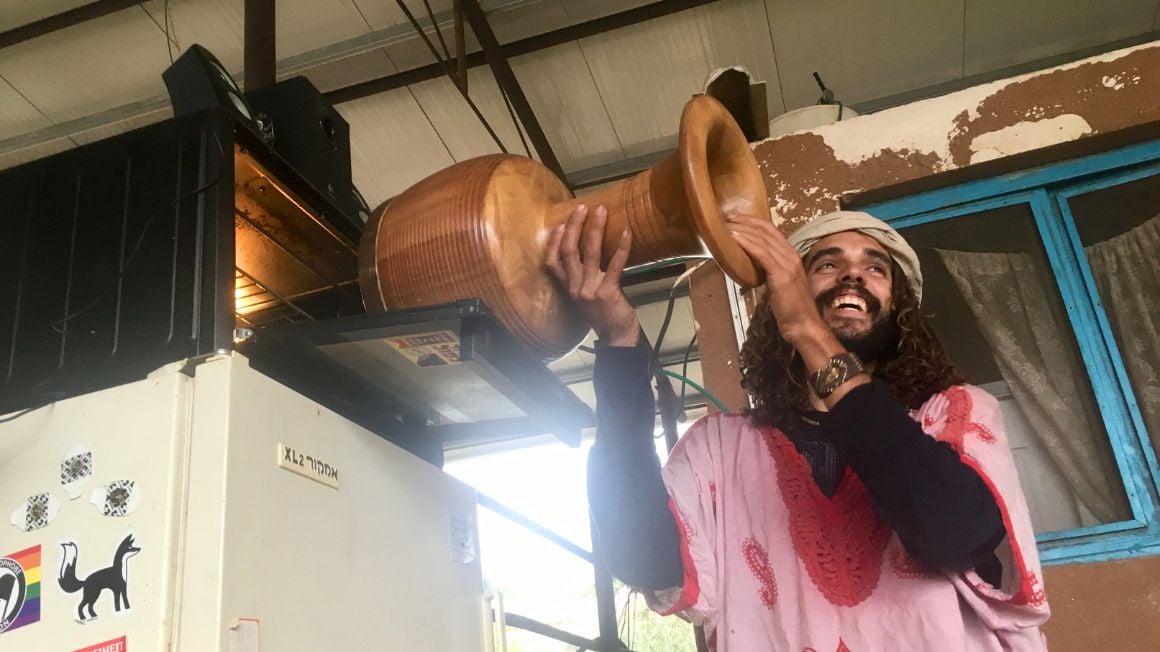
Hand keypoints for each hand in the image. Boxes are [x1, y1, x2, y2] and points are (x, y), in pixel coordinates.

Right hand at [545, 204, 639, 346]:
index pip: (552, 262)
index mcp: (569, 288)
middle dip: (574, 226)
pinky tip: (626, 233)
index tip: (559, 224)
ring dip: (595, 229)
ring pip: (589, 253)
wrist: (617, 338)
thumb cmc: (605, 315)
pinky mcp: (607, 292)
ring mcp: (589, 290)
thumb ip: (585, 276)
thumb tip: (594, 249)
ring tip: (601, 211)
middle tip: (582, 207)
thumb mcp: (587, 296)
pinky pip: (615, 265)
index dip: (554, 242)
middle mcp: (575, 287)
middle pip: (569, 251)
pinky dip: (621, 248)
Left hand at [724, 211, 824, 344]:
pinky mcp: (781, 274)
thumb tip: (753, 266)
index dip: (752, 222)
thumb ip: (770, 271)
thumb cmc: (791, 310)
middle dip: (744, 221)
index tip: (735, 219)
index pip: (771, 231)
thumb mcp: (780, 284)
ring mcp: (788, 264)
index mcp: (791, 256)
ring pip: (763, 239)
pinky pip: (762, 253)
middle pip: (766, 230)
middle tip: (726, 217)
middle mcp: (791, 255)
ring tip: (725, 225)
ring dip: (742, 230)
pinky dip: (747, 243)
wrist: (804, 325)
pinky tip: (733, 238)